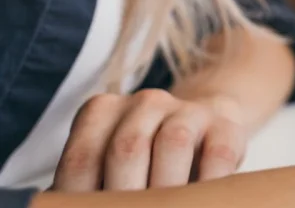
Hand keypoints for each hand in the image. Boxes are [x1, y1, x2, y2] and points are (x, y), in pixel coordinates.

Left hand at [52, 89, 248, 191]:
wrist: (205, 130)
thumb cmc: (145, 161)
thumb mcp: (110, 166)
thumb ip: (89, 183)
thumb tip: (66, 204)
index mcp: (103, 110)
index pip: (82, 158)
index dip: (81, 196)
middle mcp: (145, 102)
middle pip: (127, 148)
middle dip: (125, 194)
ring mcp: (188, 110)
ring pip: (174, 143)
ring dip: (166, 187)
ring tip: (163, 207)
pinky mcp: (225, 127)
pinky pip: (217, 154)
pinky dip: (207, 182)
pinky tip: (198, 199)